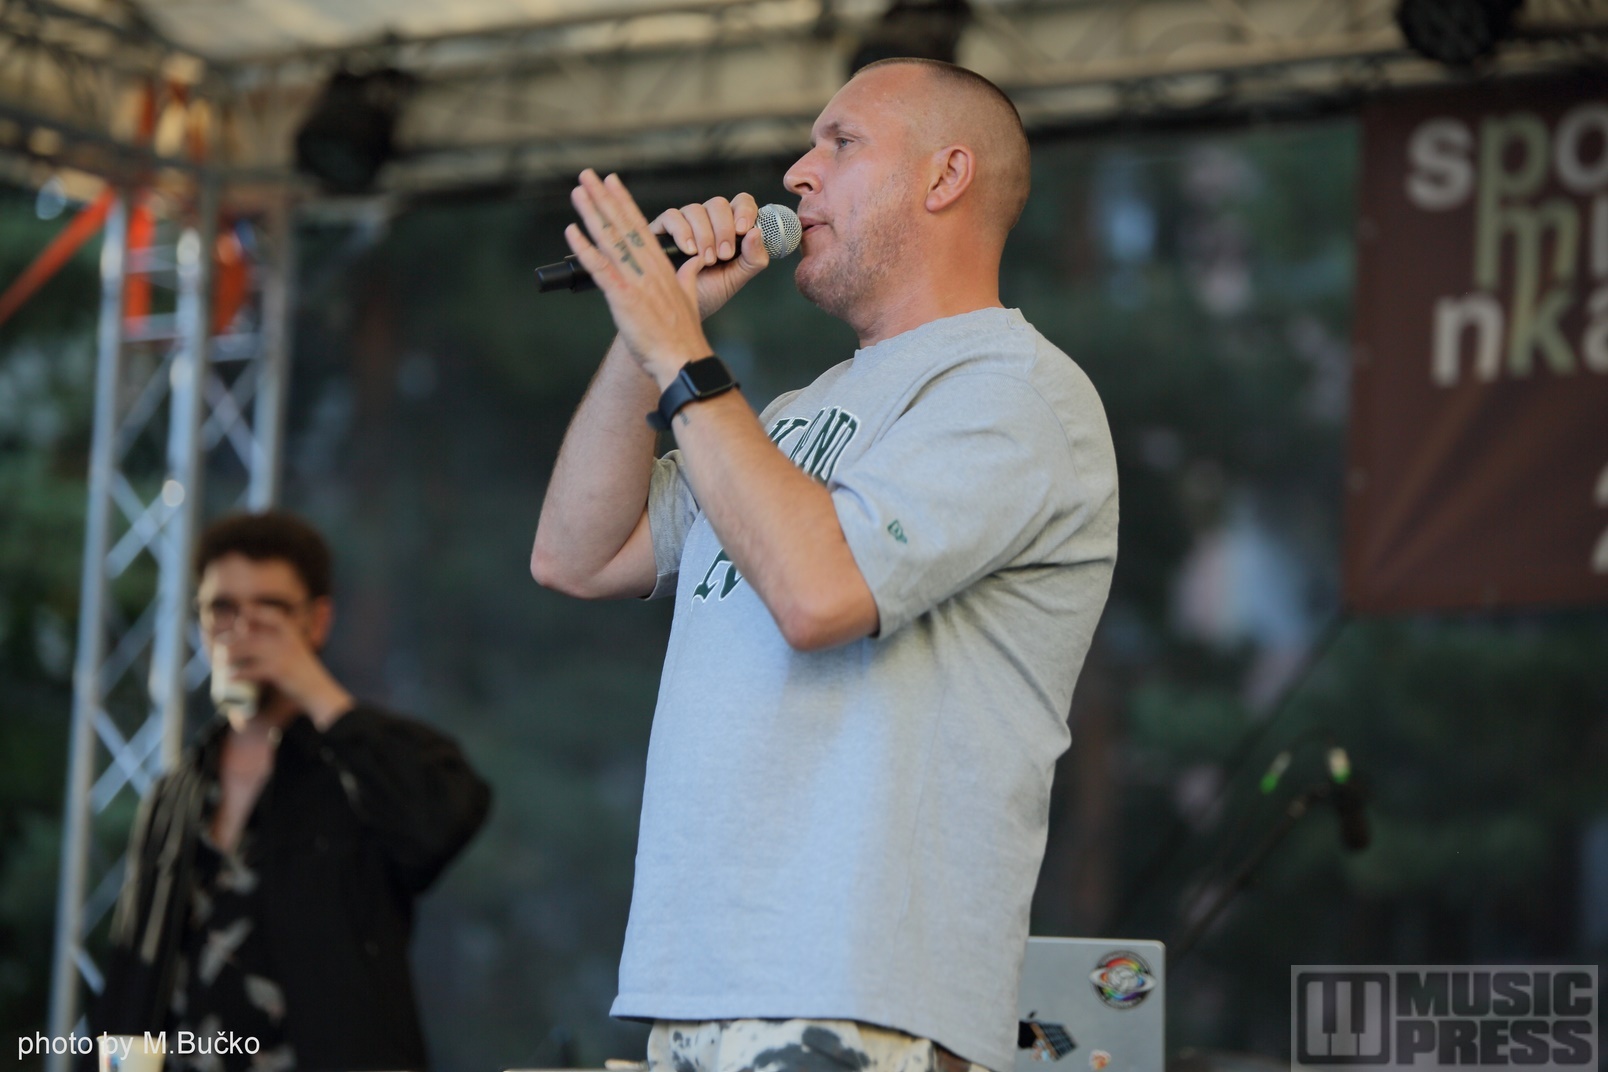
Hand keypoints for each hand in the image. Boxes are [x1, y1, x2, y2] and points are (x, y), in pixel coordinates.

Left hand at [220, 609, 352, 728]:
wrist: (318, 689)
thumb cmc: (303, 670)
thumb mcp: (295, 649)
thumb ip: (281, 640)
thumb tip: (254, 634)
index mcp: (292, 632)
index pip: (272, 615)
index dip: (255, 612)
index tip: (242, 613)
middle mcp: (287, 639)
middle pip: (252, 633)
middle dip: (232, 639)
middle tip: (220, 646)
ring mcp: (282, 654)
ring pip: (248, 648)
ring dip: (229, 654)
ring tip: (220, 661)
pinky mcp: (278, 670)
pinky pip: (252, 670)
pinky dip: (239, 674)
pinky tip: (230, 677)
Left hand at [565, 170, 767, 384]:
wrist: (682, 359)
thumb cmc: (682, 335)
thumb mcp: (691, 297)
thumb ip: (689, 276)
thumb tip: (695, 262)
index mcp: (662, 266)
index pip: (639, 226)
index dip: (624, 202)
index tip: (612, 181)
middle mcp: (647, 267)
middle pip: (622, 225)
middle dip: (603, 197)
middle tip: (587, 175)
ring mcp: (634, 280)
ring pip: (609, 239)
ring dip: (591, 212)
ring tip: (578, 191)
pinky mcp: (622, 297)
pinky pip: (600, 267)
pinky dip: (585, 248)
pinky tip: (572, 230)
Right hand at [650, 191, 769, 319]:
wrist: (683, 308)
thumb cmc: (709, 292)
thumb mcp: (736, 278)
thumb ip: (753, 258)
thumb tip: (756, 233)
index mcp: (729, 227)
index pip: (741, 202)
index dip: (744, 210)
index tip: (743, 230)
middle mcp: (707, 220)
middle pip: (718, 203)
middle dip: (723, 229)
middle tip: (723, 255)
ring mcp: (685, 222)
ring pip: (696, 209)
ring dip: (704, 235)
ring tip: (705, 260)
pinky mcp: (663, 228)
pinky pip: (672, 216)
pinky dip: (683, 232)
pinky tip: (689, 251)